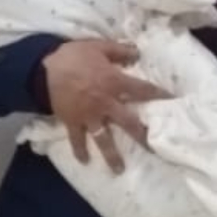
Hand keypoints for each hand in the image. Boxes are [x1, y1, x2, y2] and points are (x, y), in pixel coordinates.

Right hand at [44, 40, 169, 173]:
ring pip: (104, 139)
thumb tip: (137, 52)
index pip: (142, 90)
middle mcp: (105, 103)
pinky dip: (80, 151)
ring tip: (119, 170)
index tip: (173, 101)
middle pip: (128, 123)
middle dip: (142, 136)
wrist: (43, 69)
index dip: (158, 95)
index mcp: (114, 83)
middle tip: (154, 148)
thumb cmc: (73, 56)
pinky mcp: (72, 122)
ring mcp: (89, 116)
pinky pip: (77, 140)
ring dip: (112, 155)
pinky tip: (85, 162)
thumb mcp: (98, 46)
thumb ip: (119, 51)